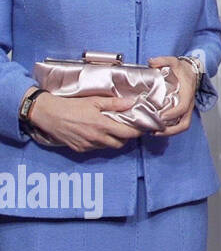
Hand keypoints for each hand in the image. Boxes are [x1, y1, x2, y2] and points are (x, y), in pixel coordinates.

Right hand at [26, 92, 141, 152]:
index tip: (142, 128)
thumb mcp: (94, 101)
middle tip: (126, 128)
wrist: (49, 114)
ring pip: (108, 147)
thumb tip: (132, 102)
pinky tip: (97, 133)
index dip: (137, 132)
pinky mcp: (79, 149)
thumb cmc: (71, 105)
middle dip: (126, 137)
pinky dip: (100, 142)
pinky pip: (95, 148)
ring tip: (111, 130)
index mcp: (102, 125)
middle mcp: (96, 138)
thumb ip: (114, 103)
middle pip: (120, 144)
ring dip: (113, 140)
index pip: (128, 134)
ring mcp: (87, 145)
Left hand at [148, 56, 196, 136]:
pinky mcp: (182, 111)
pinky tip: (156, 127)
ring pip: (182, 126)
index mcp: (187, 93)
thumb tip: (151, 62)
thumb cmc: (183, 69)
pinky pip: (178, 123)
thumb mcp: (174, 61)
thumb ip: (163, 60)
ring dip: (169, 132)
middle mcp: (188, 104)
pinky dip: (169, 128)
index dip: (172, 113)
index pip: (182, 107)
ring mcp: (186, 109)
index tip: (161, 116)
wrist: (193, 72)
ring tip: (154, 132)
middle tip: (155, 131)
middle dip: (171, 130)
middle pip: (184, 123)